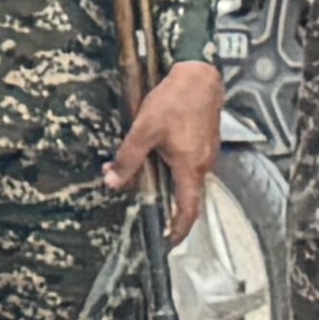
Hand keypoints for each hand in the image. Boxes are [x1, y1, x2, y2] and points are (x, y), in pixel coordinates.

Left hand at [107, 59, 225, 239]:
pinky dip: (173, 172)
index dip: (178, 230)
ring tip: (145, 187)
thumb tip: (112, 182)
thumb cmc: (174, 102)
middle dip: (168, 209)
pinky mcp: (203, 144)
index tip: (168, 243)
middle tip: (150, 218)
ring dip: (168, 187)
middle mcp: (203, 165)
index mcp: (190, 167)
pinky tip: (155, 162)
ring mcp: (206, 154)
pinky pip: (188, 166)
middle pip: (187, 197)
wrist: (199, 76)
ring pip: (186, 180)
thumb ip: (128, 159)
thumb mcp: (144, 131)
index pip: (187, 209)